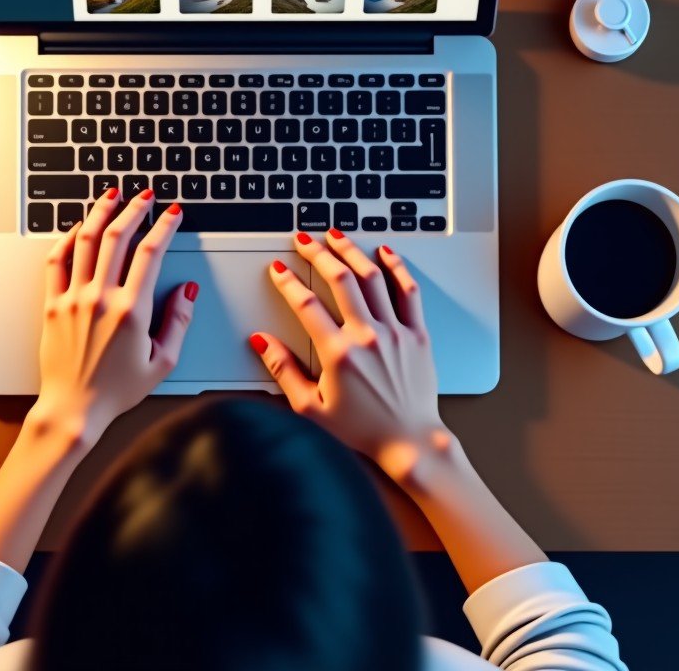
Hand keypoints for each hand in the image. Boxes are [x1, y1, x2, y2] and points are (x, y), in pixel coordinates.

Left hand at [33, 188, 196, 441]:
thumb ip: (179, 321)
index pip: (151, 253)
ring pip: (87, 241)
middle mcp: (101, 298)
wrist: (74, 408)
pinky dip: (68, 238)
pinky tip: (79, 227)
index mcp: (132, 310)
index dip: (164, 226)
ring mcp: (74, 298)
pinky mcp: (53, 304)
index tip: (172, 213)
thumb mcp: (163, 361)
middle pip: (118, 237)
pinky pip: (57, 261)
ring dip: (101, 212)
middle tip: (145, 195)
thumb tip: (188, 289)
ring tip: (112, 195)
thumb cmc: (118, 390)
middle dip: (135, 209)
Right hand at [251, 231, 450, 485]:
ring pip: (372, 278)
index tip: (278, 269)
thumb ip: (283, 371)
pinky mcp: (417, 334)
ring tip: (336, 235)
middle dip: (318, 253)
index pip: (306, 305)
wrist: (411, 443)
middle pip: (340, 280)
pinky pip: (408, 292)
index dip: (287, 282)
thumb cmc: (362, 431)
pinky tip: (385, 253)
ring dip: (351, 252)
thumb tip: (260, 342)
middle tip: (304, 240)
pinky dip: (397, 268)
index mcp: (338, 354)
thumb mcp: (311, 409)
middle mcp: (367, 336)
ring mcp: (395, 332)